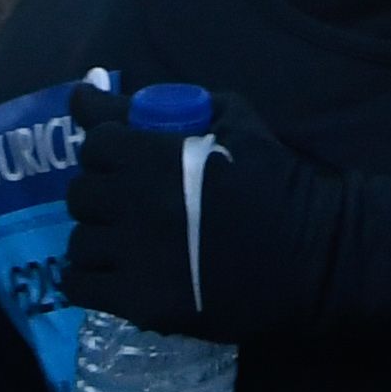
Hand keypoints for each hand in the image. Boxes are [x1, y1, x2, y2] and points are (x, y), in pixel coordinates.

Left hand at [64, 75, 328, 342]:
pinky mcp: (140, 303)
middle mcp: (138, 207)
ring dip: (97, 235)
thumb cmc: (274, 179)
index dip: (107, 146)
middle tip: (127, 197)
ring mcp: (136, 259)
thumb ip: (166, 102)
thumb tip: (96, 87)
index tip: (122, 152)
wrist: (311, 253)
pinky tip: (114, 270)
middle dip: (100, 190)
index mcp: (158, 158)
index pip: (95, 143)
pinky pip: (80, 286)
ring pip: (79, 242)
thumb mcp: (232, 119)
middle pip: (80, 194)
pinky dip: (89, 276)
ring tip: (125, 238)